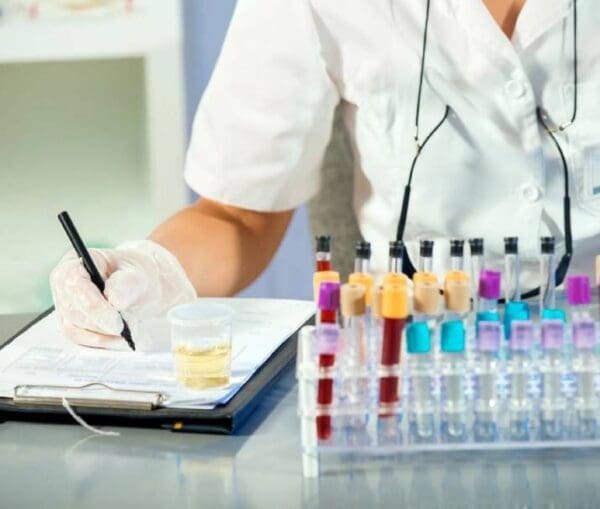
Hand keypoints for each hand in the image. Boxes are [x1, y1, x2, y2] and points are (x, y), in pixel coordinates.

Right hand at [50, 240, 196, 348]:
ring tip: (126, 335)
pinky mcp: (72, 323)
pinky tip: (118, 341)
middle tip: (125, 331)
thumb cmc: (136, 275)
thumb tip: (114, 300)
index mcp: (75, 262)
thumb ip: (127, 283)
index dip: (94, 306)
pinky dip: (100, 342)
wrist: (140, 286)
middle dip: (101, 324)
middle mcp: (64, 284)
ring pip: (74, 328)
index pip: (75, 285)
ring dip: (102, 335)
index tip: (116, 322)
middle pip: (73, 310)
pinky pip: (80, 338)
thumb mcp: (138, 273)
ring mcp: (64, 305)